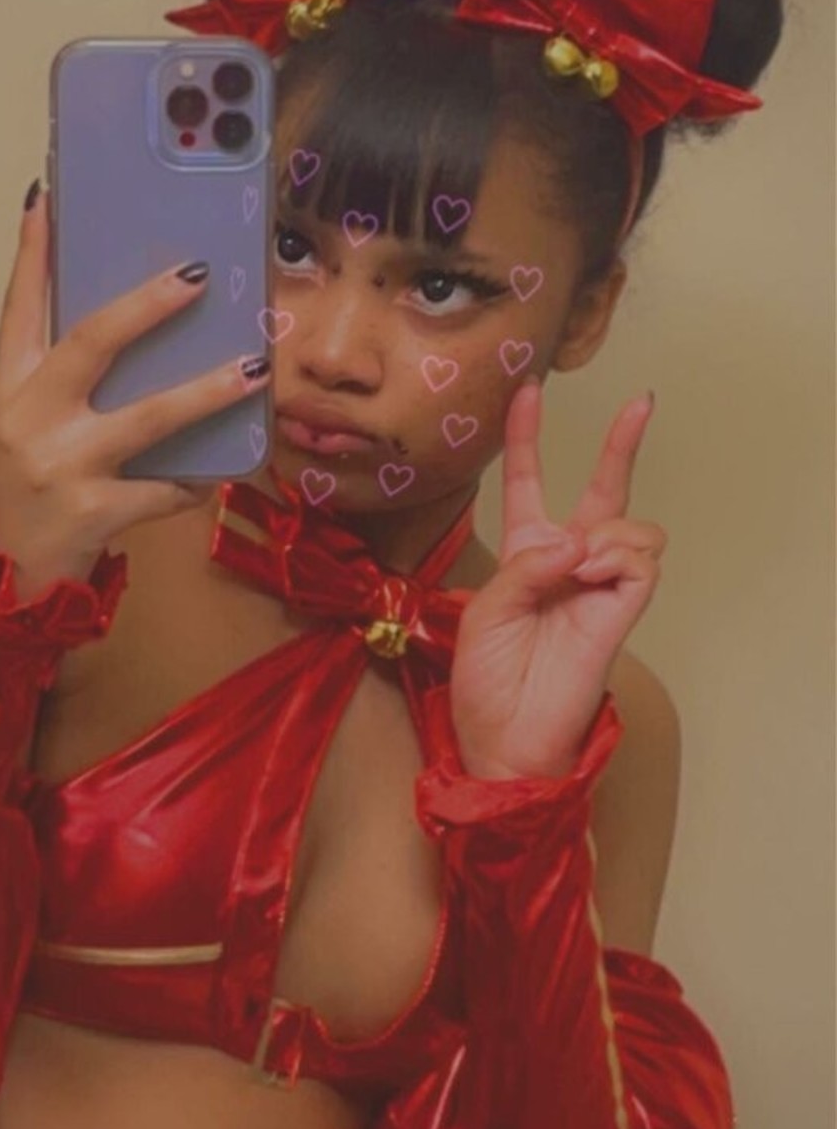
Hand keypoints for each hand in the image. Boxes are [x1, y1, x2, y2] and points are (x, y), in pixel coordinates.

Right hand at [0, 188, 270, 599]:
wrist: (0, 585)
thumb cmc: (24, 494)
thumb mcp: (26, 429)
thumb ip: (60, 382)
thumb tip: (132, 326)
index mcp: (8, 389)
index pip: (18, 307)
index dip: (34, 252)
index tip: (50, 198)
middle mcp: (27, 418)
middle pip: (90, 342)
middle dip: (147, 305)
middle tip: (199, 274)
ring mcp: (60, 465)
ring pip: (147, 417)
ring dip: (206, 392)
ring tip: (253, 371)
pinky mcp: (91, 513)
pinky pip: (162, 490)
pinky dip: (191, 483)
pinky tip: (212, 477)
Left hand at [449, 376, 664, 779]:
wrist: (506, 737)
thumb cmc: (486, 680)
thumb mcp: (486, 609)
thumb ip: (528, 566)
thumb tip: (581, 540)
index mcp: (523, 554)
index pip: (525, 481)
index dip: (525, 438)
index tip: (528, 391)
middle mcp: (565, 561)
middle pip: (601, 490)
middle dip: (621, 445)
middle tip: (641, 404)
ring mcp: (598, 584)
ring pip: (629, 524)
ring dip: (603, 532)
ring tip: (576, 568)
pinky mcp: (623, 608)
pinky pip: (639, 559)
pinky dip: (617, 557)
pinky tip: (592, 575)